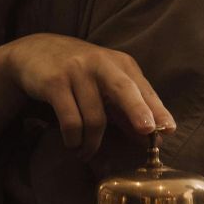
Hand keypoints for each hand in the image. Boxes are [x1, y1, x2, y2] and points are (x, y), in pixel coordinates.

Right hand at [0, 34, 174, 158]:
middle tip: (147, 131)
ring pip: (95, 117)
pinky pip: (71, 120)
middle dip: (138, 111)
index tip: (168, 129)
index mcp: (120, 63)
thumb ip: (126, 108)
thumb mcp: (105, 83)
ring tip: (86, 152)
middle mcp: (101, 64)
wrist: (34, 51)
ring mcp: (77, 71)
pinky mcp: (55, 82)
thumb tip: (149, 137)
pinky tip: (73, 144)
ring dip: (92, 144)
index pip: (143, 89)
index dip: (157, 110)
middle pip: (124, 90)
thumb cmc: (78, 72)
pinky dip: (74, 139)